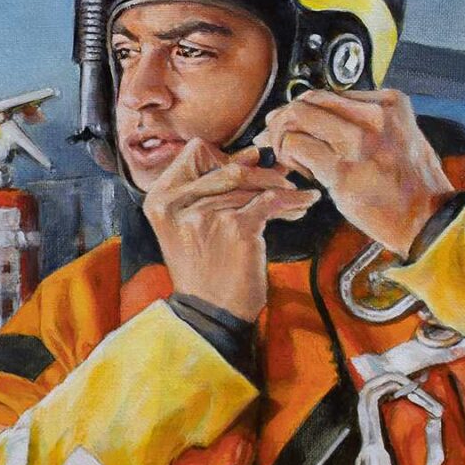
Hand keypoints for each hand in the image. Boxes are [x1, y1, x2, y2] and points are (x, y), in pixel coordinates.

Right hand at [143, 139, 322, 319]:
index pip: (194, 151)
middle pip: (230, 166)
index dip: (224, 156)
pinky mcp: (235, 228)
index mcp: (159, 199)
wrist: (210, 313)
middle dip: (262, 173)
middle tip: (283, 179)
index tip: (248, 166)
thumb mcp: (188, 225)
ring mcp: (206, 215)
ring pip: (253, 184)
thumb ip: (208, 189)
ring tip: (297, 197)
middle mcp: (178, 204)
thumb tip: (253, 154)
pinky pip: (271, 201)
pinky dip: (293, 200)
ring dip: (282, 189)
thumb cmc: (203, 269)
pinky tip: (305, 203)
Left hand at [255, 88, 454, 255]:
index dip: (301, 107)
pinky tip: (298, 172)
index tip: (289, 122)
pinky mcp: (343, 170)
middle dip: (283, 118)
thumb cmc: (411, 185)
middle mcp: (374, 117)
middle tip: (272, 137)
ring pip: (297, 119)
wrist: (429, 219)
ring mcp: (358, 142)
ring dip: (282, 138)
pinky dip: (288, 157)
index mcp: (389, 103)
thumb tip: (318, 116)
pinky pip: (297, 148)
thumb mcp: (398, 136)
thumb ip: (363, 122)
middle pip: (308, 100)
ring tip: (289, 158)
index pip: (327, 93)